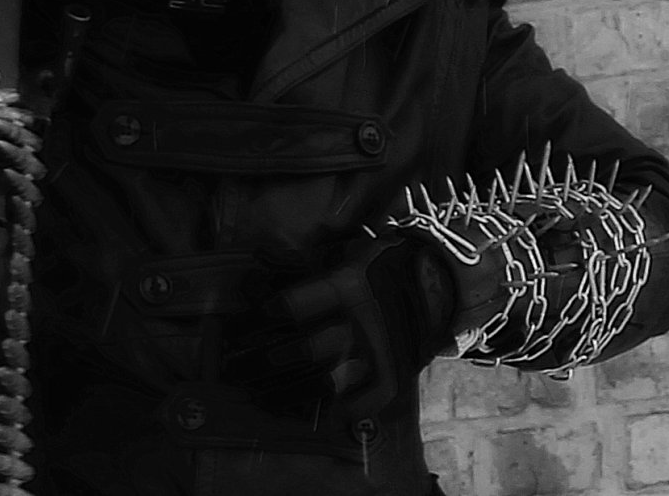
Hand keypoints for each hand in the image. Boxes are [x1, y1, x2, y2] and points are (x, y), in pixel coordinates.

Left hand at [221, 237, 456, 420]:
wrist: (430, 286)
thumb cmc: (371, 269)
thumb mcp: (337, 257)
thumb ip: (296, 265)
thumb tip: (254, 264)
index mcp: (347, 285)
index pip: (294, 305)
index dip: (264, 315)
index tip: (246, 323)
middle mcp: (362, 322)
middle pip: (305, 350)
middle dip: (266, 362)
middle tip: (238, 369)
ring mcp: (378, 354)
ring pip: (327, 383)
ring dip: (289, 393)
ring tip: (260, 396)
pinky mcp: (392, 379)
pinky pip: (359, 406)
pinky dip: (332, 412)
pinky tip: (305, 411)